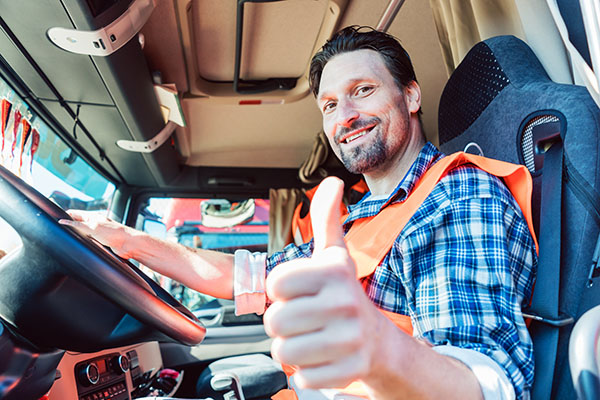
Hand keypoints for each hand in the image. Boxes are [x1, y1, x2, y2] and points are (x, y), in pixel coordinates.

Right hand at [58, 210, 133, 258]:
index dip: (64, 215)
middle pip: (77, 223)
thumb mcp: (92, 228)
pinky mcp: (100, 242)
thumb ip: (77, 225)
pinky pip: (88, 242)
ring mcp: (97, 233)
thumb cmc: (114, 233)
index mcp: (92, 216)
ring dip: (76, 235)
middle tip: (57, 230)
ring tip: (66, 238)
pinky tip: (79, 246)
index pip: (74, 213)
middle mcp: (94, 224)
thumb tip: (62, 221)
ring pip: (82, 233)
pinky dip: (82, 243)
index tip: (54, 219)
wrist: (129, 244)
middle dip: (68, 226)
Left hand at [264, 177, 388, 388]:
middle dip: (283, 323)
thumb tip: (331, 183)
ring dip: (292, 348)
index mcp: (333, 272)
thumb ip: (326, 220)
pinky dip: (308, 371)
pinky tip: (324, 357)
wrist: (379, 341)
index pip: (274, 284)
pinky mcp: (351, 369)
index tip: (299, 292)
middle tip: (304, 319)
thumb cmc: (344, 295)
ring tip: (313, 338)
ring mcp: (349, 338)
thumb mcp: (335, 256)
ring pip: (285, 351)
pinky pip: (302, 377)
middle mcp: (344, 302)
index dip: (280, 291)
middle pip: (274, 321)